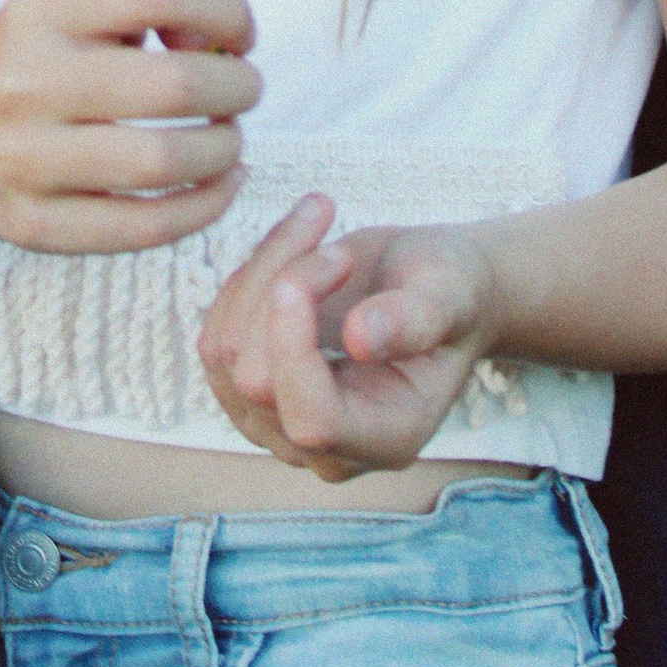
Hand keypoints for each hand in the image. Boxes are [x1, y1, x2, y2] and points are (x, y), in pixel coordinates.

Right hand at [0, 0, 259, 253]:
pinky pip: (143, 227)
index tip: (237, 34)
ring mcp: (24, 161)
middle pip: (176, 84)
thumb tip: (221, 38)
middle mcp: (24, 82)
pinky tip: (219, 186)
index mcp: (39, 11)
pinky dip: (204, 208)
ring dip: (225, 150)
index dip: (225, 9)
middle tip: (244, 91)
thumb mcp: (72, 3)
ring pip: (165, 162)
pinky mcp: (33, 227)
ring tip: (230, 140)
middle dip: (238, 87)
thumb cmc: (32, 59)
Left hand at [199, 194, 495, 479]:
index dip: (292, 351)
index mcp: (389, 438)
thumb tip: (360, 339)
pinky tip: (288, 245)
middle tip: (327, 215)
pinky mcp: (250, 394)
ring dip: (259, 268)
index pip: (314, 422)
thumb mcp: (450, 292)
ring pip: (225, 352)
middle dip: (280, 284)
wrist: (433, 288)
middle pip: (257, 381)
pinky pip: (216, 334)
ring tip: (316, 217)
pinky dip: (244, 276)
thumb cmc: (451, 291)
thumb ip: (414, 318)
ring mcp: (282, 428)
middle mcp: (329, 451)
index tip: (297, 277)